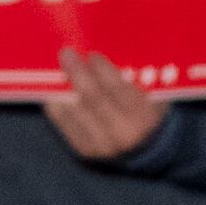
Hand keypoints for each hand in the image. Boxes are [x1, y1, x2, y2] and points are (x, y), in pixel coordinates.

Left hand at [46, 50, 168, 160]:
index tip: (92, 54)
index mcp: (143, 118)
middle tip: (67, 54)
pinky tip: (53, 91)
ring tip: (57, 69)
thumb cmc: (150, 114)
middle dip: (78, 73)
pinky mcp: (84, 149)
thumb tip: (101, 56)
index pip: (119, 90)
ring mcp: (101, 144)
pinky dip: (56, 105)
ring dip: (63, 87)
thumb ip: (132, 80)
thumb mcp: (152, 96)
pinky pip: (64, 124)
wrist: (149, 150)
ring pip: (76, 111)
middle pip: (93, 99)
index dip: (103, 71)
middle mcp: (122, 133)